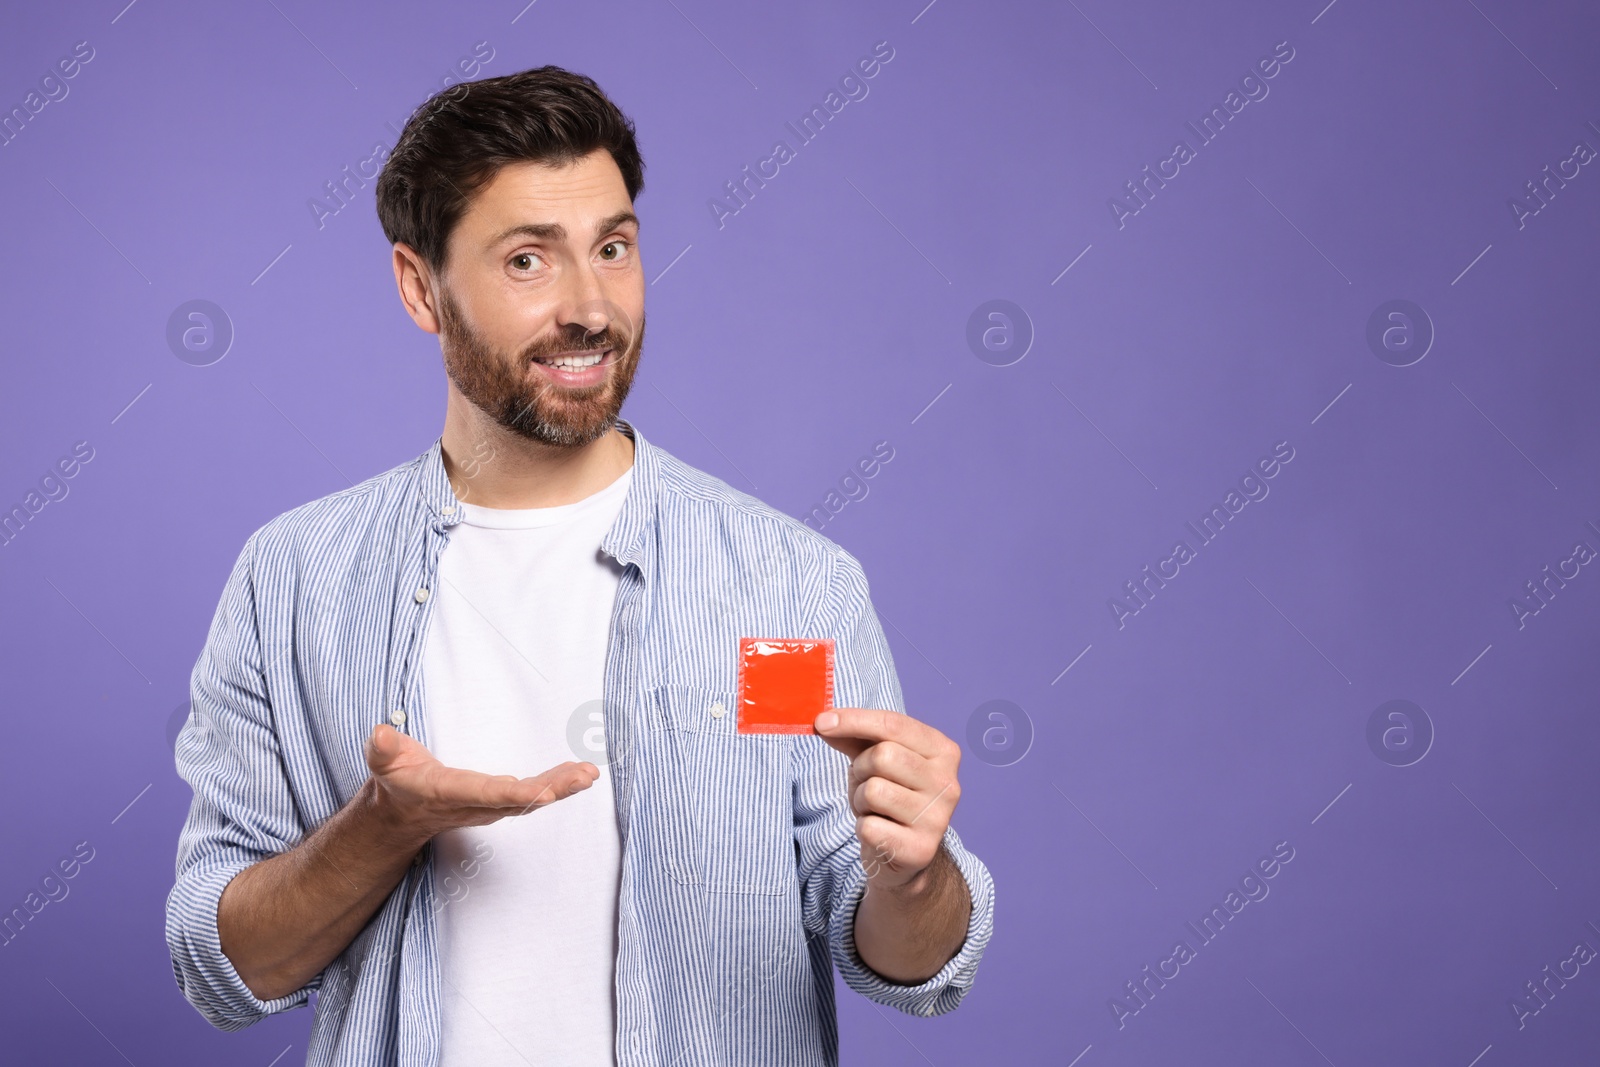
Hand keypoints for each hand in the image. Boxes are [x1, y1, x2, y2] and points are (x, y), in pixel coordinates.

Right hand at [363, 723, 598, 844]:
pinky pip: (533, 796)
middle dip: (554, 790)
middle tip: (584, 777)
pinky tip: (580, 774)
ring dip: (563, 787)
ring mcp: (490, 806)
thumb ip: (382, 748)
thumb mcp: (382, 761)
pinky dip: (559, 785)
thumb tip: (381, 734)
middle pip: (519, 801)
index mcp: (448, 792)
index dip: (515, 795)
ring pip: (532, 800)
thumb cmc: (396, 779)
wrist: (403, 809)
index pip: (485, 794)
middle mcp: (475, 804)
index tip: (544, 793)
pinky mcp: (500, 802)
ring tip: (590, 774)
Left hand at [813, 708, 961, 893]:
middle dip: (860, 769)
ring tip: (875, 809)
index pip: (894, 725)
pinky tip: (880, 831)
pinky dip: (863, 828)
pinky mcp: (920, 849)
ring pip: (874, 791)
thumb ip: (855, 737)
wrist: (907, 854)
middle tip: (866, 783)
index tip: (822, 722)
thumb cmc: (891, 797)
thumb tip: (824, 721)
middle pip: (882, 756)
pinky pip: (869, 827)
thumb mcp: (876, 760)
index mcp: (943, 751)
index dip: (854, 720)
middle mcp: (947, 782)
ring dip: (861, 800)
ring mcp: (937, 817)